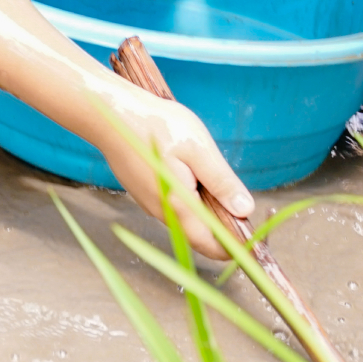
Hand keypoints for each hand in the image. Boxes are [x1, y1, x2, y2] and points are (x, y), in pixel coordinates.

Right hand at [97, 85, 253, 259]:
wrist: (110, 114)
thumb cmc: (156, 126)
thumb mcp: (198, 149)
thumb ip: (221, 182)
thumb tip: (245, 210)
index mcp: (180, 207)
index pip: (212, 246)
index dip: (235, 245)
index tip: (252, 230)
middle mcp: (163, 213)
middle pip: (200, 234)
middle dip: (222, 223)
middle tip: (232, 193)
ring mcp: (151, 204)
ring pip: (186, 219)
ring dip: (204, 207)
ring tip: (208, 173)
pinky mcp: (144, 192)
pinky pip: (173, 206)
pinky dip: (188, 197)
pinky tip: (187, 168)